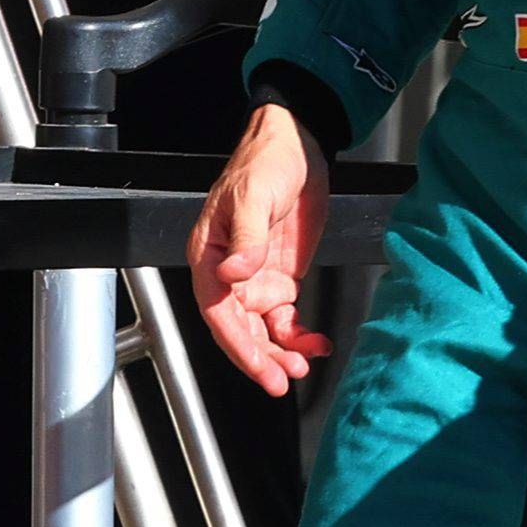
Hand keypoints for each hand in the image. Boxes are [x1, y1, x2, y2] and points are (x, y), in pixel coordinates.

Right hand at [188, 104, 333, 395]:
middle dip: (259, 358)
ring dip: (279, 352)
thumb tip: (234, 275)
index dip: (236, 343)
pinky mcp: (279, 278)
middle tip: (282, 381)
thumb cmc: (266, 161)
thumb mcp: (254, 194)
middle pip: (238, 328)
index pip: (217, 310)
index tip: (259, 366)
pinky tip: (316, 344)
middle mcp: (228, 273)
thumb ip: (245, 237)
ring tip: (301, 367)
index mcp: (210, 254)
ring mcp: (254, 278)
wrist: (298, 145)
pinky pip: (284, 318)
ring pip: (261, 330)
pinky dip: (299, 336)